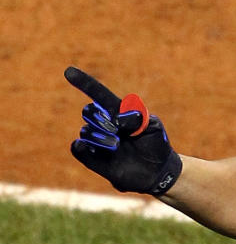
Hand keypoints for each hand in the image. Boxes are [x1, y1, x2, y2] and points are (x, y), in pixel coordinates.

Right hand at [65, 67, 182, 195]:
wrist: (158, 171)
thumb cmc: (155, 144)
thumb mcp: (153, 127)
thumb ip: (137, 117)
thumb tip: (116, 119)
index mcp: (116, 111)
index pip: (98, 93)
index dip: (84, 83)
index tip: (68, 72)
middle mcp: (103, 124)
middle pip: (88, 111)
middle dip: (101, 119)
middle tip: (118, 130)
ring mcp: (98, 142)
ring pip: (85, 132)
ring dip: (100, 137)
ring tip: (117, 145)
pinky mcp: (94, 160)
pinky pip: (78, 149)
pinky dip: (79, 147)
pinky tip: (85, 146)